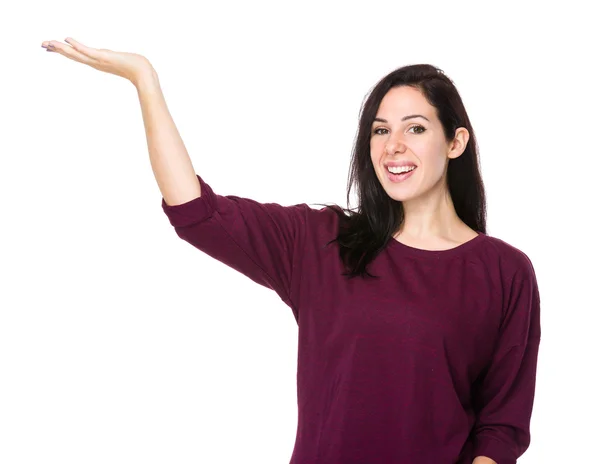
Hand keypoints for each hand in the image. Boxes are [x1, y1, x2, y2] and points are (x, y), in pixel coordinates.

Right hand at [41, 37, 155, 85]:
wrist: (143, 73)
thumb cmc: (134, 67)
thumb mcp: (118, 60)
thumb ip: (112, 58)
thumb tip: (109, 56)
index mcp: (97, 62)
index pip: (76, 55)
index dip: (63, 51)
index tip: (51, 47)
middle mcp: (95, 62)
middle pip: (72, 55)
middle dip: (57, 49)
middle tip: (42, 44)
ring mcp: (98, 60)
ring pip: (76, 54)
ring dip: (62, 48)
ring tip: (49, 43)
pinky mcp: (104, 57)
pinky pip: (87, 51)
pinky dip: (77, 46)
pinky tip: (67, 40)